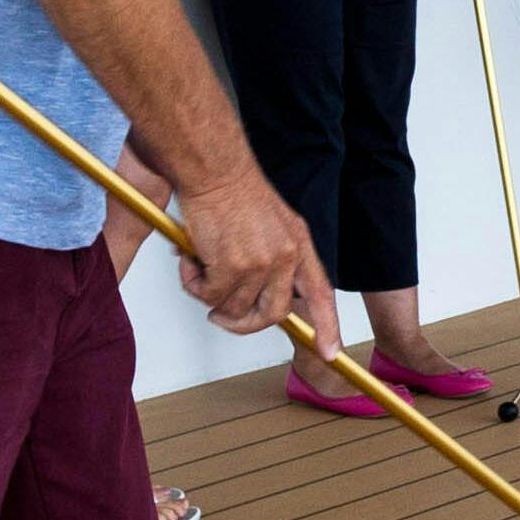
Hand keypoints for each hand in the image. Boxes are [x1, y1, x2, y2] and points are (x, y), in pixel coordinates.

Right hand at [161, 167, 323, 337]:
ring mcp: (261, 264)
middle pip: (273, 314)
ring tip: (198, 268)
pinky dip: (194, 284)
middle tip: (220, 314)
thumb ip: (275, 256)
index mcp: (299, 245)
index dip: (327, 326)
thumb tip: (260, 291)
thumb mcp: (273, 222)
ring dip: (210, 296)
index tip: (329, 351)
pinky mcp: (232, 266)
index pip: (321, 294)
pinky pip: (210, 296)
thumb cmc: (234, 190)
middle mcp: (285, 257)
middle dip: (242, 323)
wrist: (215, 169)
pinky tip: (190, 260)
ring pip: (234, 307)